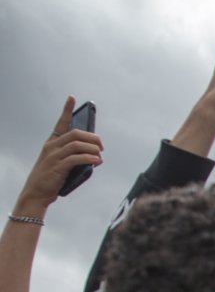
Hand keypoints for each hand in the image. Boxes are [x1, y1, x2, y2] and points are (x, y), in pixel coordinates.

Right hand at [17, 97, 103, 211]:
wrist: (36, 194)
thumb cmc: (52, 179)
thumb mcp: (63, 165)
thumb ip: (77, 158)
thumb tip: (97, 157)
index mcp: (52, 143)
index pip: (60, 123)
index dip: (66, 110)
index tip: (72, 97)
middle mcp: (51, 147)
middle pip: (75, 133)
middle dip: (92, 137)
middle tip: (101, 146)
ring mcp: (53, 156)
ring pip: (77, 144)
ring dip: (92, 148)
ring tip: (100, 155)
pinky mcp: (57, 167)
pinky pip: (76, 158)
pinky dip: (89, 158)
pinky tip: (96, 161)